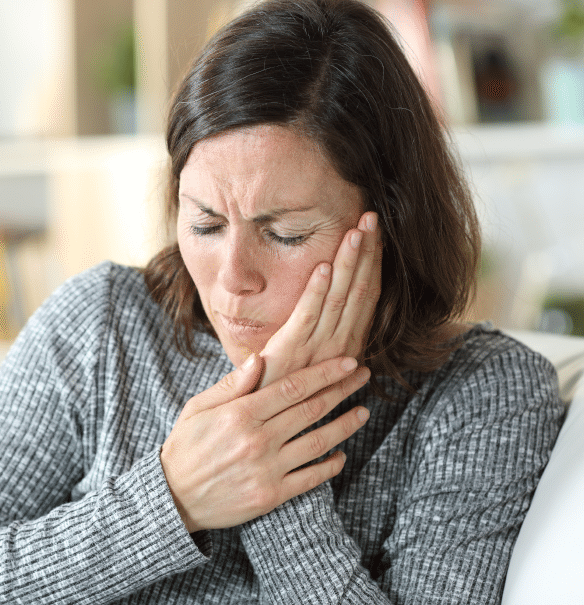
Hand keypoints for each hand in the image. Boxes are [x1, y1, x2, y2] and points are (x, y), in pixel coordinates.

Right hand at [160, 354, 370, 532]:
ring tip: (363, 413)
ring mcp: (267, 469)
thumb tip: (259, 358)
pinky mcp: (271, 495)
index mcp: (240, 413)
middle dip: (342, 390)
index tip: (347, 362)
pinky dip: (330, 466)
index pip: (292, 387)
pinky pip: (310, 478)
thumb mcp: (198, 408)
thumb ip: (231, 384)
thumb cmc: (186, 446)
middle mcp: (257, 439)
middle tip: (363, 377)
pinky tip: (341, 455)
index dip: (324, 373)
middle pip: (311, 409)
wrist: (174, 497)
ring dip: (345, 425)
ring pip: (317, 442)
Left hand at [259, 211, 381, 387]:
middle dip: (366, 253)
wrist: (264, 422)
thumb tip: (356, 354)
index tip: (377, 233)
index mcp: (347, 345)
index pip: (366, 297)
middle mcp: (339, 345)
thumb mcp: (315, 366)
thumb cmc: (286, 391)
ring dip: (348, 264)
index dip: (373, 264)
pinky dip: (315, 290)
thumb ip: (330, 350)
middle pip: (358, 291)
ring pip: (338, 298)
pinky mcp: (290, 351)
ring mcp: (316, 348)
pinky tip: (323, 266)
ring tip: (356, 231)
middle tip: (372, 218)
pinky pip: (307, 315)